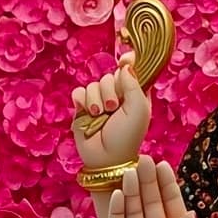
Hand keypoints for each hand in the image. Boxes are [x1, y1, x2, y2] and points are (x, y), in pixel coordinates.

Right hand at [71, 50, 150, 169]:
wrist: (106, 158)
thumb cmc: (127, 136)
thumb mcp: (138, 110)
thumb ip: (134, 84)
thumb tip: (126, 63)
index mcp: (135, 94)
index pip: (131, 70)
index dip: (128, 63)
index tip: (125, 59)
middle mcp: (117, 95)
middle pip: (110, 75)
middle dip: (111, 89)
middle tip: (114, 107)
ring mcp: (99, 101)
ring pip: (94, 84)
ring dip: (98, 99)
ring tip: (102, 115)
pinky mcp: (82, 108)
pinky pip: (79, 92)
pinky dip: (83, 101)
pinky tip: (89, 113)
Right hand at [108, 154, 206, 217]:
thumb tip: (190, 212)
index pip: (170, 199)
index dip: (166, 182)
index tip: (163, 164)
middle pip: (150, 198)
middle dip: (147, 179)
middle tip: (143, 158)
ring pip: (133, 208)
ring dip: (132, 189)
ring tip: (131, 170)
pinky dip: (117, 209)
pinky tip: (119, 194)